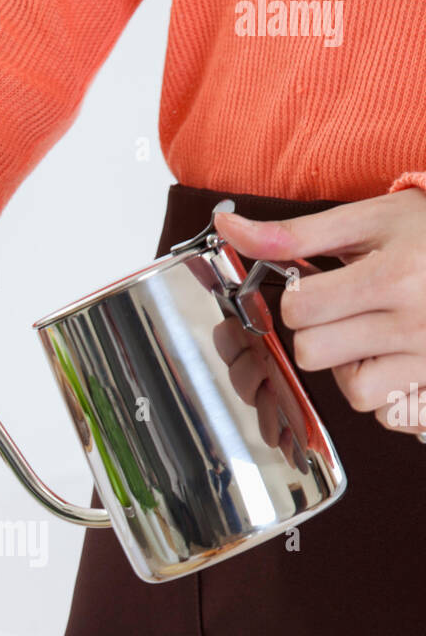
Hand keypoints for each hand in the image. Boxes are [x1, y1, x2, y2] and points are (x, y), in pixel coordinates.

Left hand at [214, 188, 425, 434]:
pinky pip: (387, 415)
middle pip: (315, 353)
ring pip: (351, 391)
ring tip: (375, 333)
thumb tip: (228, 226)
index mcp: (395, 276)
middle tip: (349, 309)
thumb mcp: (368, 220)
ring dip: (351, 367)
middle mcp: (417, 324)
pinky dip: (383, 394)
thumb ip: (295, 233)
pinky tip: (395, 360)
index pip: (301, 309)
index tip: (320, 286)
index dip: (299, 298)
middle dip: (319, 332)